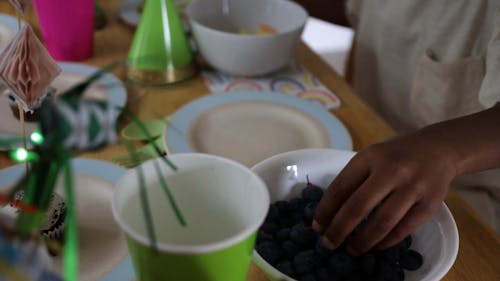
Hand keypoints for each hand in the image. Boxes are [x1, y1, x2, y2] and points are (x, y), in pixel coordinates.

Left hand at [312, 130, 458, 254]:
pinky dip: (386, 241)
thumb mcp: (372, 157)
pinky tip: (375, 245)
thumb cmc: (396, 156)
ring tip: (351, 250)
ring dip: (363, 241)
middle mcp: (391, 170)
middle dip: (339, 229)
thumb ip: (353, 180)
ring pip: (382, 222)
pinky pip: (403, 229)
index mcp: (370, 157)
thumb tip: (329, 214)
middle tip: (329, 243)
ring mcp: (413, 187)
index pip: (341, 187)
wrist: (439, 148)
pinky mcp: (430, 203)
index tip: (317, 226)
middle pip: (358, 206)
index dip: (325, 210)